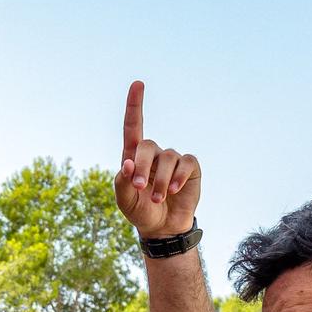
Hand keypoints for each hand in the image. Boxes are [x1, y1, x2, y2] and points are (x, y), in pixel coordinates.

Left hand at [114, 80, 200, 238]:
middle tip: (138, 186)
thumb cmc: (140, 210)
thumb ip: (122, 182)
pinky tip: (174, 190)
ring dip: (161, 180)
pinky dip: (179, 177)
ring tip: (158, 198)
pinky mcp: (190, 168)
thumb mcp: (125, 200)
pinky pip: (186, 163)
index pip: (133, 127)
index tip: (137, 84)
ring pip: (167, 158)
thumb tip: (126, 162)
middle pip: (147, 145)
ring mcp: (172, 160)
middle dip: (141, 165)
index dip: (135, 105)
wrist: (162, 228)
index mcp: (133, 157)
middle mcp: (153, 154)